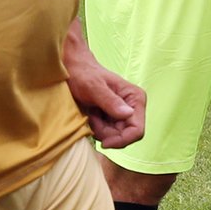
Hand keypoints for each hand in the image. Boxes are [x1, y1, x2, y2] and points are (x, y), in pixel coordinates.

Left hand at [63, 21, 146, 148]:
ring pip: (116, 137)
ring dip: (100, 131)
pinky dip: (97, 129)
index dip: (121, 140)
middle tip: (92, 118)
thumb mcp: (93, 87)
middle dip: (107, 134)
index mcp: (135, 98)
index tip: (103, 141)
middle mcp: (133, 107)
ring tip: (91, 114)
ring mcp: (124, 113)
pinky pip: (108, 134)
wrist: (73, 68)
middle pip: (125, 136)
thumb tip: (128, 114)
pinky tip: (91, 116)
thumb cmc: (82, 73)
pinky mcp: (114, 117)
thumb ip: (110, 101)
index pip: (137, 130)